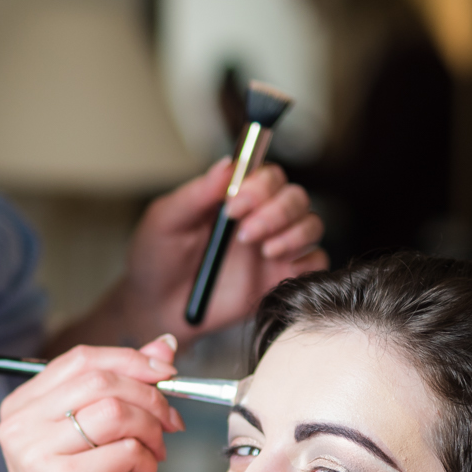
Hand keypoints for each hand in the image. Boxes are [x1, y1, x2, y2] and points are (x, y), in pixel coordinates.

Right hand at [0, 335, 183, 471]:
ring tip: (156, 454)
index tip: (165, 375)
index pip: (80, 360)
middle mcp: (20, 427)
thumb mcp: (101, 435)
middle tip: (170, 421)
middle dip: (149, 396)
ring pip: (115, 412)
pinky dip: (147, 461)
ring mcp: (38, 455)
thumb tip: (162, 346)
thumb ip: (126, 387)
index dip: (130, 360)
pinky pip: (124, 450)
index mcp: (21, 407)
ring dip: (151, 430)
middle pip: (100, 381)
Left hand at [109, 158, 326, 339]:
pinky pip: (315, 262)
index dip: (260, 186)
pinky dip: (307, 262)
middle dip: (277, 212)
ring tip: (264, 251)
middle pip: (295, 198)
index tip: (234, 205)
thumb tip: (228, 163)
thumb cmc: (156, 258)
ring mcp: (273, 247)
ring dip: (295, 234)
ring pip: (311, 225)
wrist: (156, 307)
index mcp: (234, 197)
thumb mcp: (166, 221)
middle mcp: (260, 217)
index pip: (268, 176)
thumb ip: (197, 193)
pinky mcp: (280, 278)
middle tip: (246, 234)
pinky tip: (278, 269)